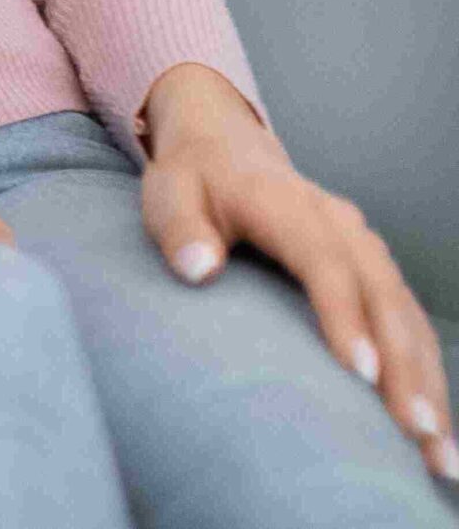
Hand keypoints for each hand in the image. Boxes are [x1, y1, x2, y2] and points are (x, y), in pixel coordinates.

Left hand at [140, 62, 456, 480]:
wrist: (226, 148)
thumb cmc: (193, 182)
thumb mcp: (168, 193)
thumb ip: (179, 228)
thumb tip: (199, 268)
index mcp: (285, 201)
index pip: (323, 258)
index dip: (345, 314)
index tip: (360, 373)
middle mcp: (338, 223)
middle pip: (382, 294)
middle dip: (405, 365)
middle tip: (417, 432)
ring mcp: (363, 246)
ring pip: (407, 314)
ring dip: (428, 380)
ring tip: (439, 451)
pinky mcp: (374, 270)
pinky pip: (410, 322)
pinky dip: (427, 372)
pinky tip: (435, 427)